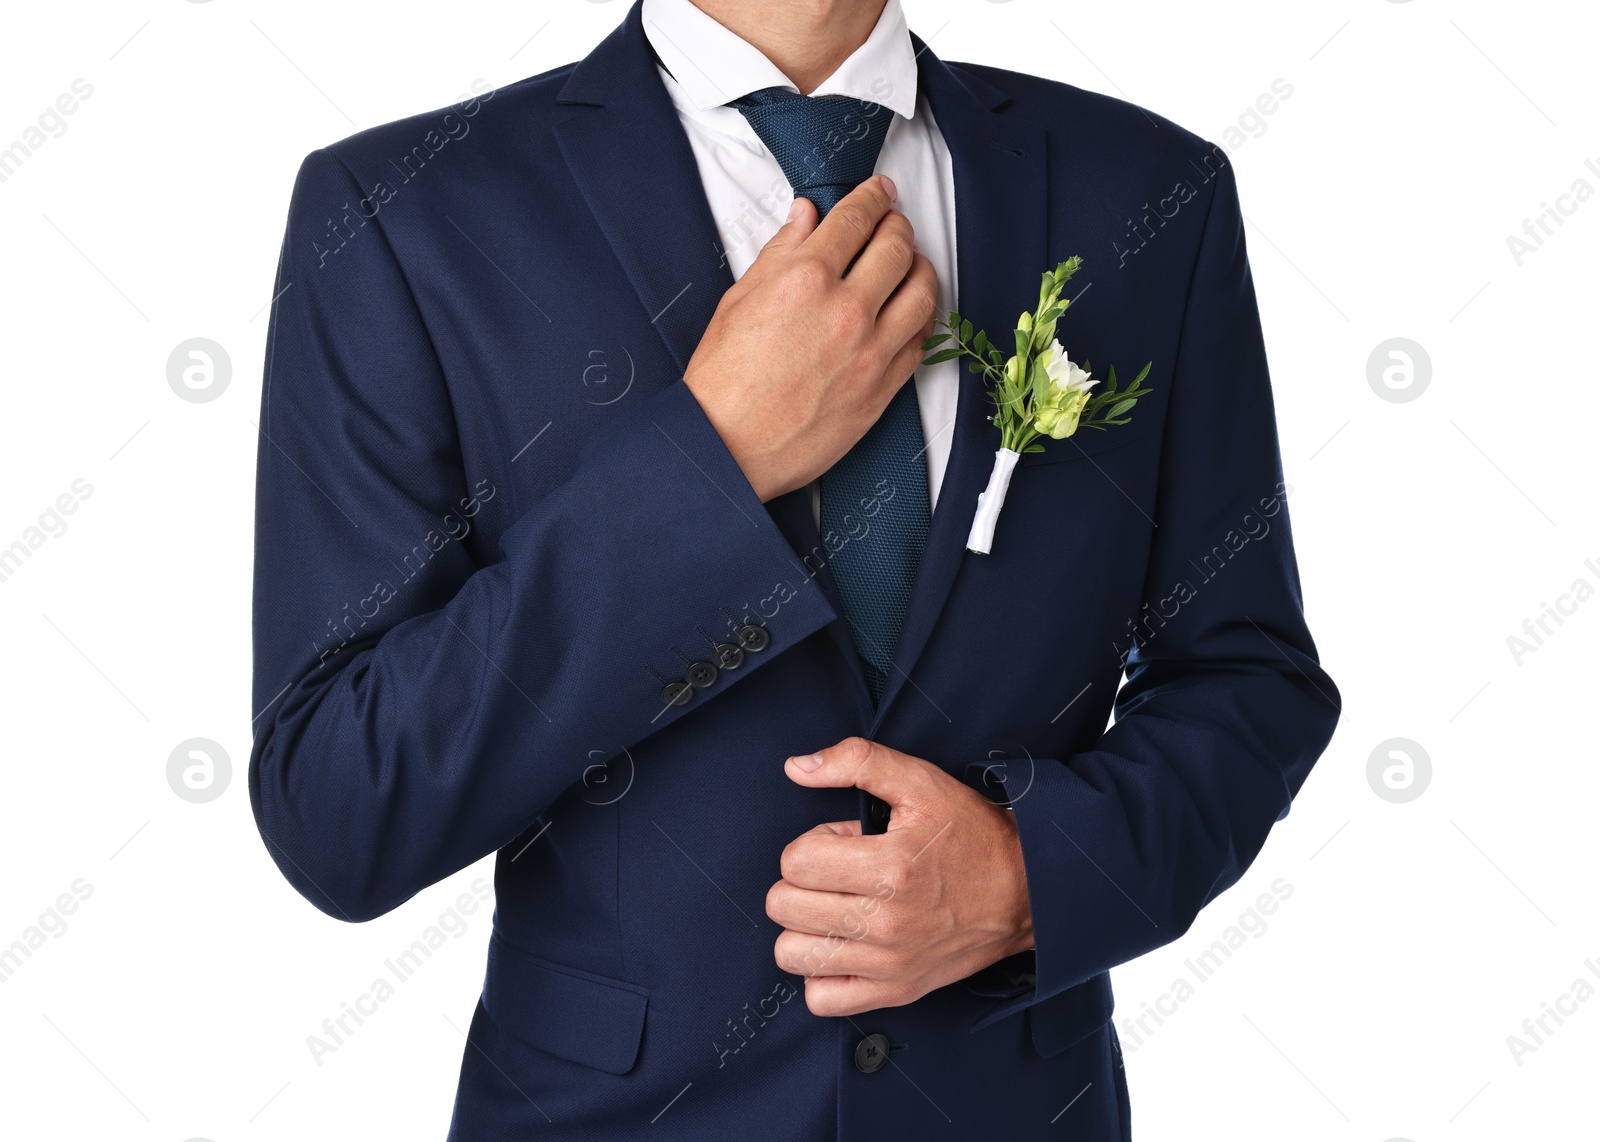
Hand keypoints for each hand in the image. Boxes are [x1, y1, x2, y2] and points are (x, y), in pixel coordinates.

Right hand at [682, 176, 938, 501]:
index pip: (856, 218)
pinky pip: (921, 340)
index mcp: (805, 280)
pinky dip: (920, 316)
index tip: (879, 192)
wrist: (728, 447)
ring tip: (907, 263)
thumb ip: (779, 253)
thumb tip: (805, 218)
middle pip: (897, 245)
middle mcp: (845, 311)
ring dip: (919, 266)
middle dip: (897, 223)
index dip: (872, 196)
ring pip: (923, 289)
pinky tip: (908, 310)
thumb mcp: (739, 301)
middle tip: (890, 222)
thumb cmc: (724, 383)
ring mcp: (870, 351)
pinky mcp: (883, 388)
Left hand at [765, 737, 1034, 1016]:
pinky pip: (822, 999)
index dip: (811, 843)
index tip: (843, 843)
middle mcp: (886, 921)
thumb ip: (856, 760)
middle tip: (839, 874)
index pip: (794, 861)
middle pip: (784, 906)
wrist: (1027, 891)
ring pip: (792, 953)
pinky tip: (843, 946)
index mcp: (889, 866)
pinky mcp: (896, 991)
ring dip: (804, 927)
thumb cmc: (972, 834)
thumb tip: (796, 767)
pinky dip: (821, 974)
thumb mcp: (921, 781)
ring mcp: (889, 963)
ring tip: (836, 908)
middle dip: (801, 881)